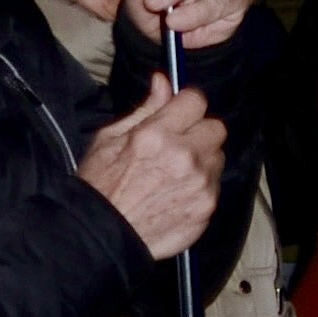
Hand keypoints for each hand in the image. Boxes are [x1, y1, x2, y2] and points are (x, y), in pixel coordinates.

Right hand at [73, 77, 227, 262]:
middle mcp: (184, 157)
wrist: (101, 235)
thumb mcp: (109, 139)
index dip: (186, 105)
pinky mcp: (207, 207)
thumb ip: (145, 108)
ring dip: (202, 160)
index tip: (178, 113)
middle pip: (215, 127)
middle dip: (198, 132)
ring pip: (217, 157)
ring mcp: (200, 184)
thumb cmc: (99, 185)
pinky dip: (201, 186)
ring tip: (175, 174)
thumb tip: (163, 81)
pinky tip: (177, 194)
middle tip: (178, 146)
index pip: (196, 100)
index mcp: (157, 135)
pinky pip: (215, 185)